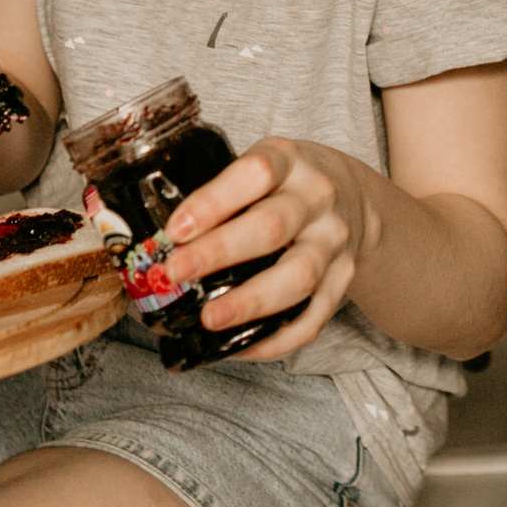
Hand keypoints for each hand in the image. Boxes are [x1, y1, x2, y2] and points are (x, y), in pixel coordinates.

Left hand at [160, 138, 376, 361]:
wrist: (353, 197)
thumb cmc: (286, 184)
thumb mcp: (260, 165)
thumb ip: (219, 192)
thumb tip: (154, 238)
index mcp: (289, 161)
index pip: (256, 173)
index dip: (212, 201)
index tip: (175, 229)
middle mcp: (317, 199)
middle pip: (271, 227)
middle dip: (218, 253)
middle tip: (175, 273)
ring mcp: (333, 242)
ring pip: (298, 276)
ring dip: (250, 302)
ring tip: (210, 318)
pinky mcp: (342, 281)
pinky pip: (313, 318)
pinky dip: (277, 339)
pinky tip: (241, 345)